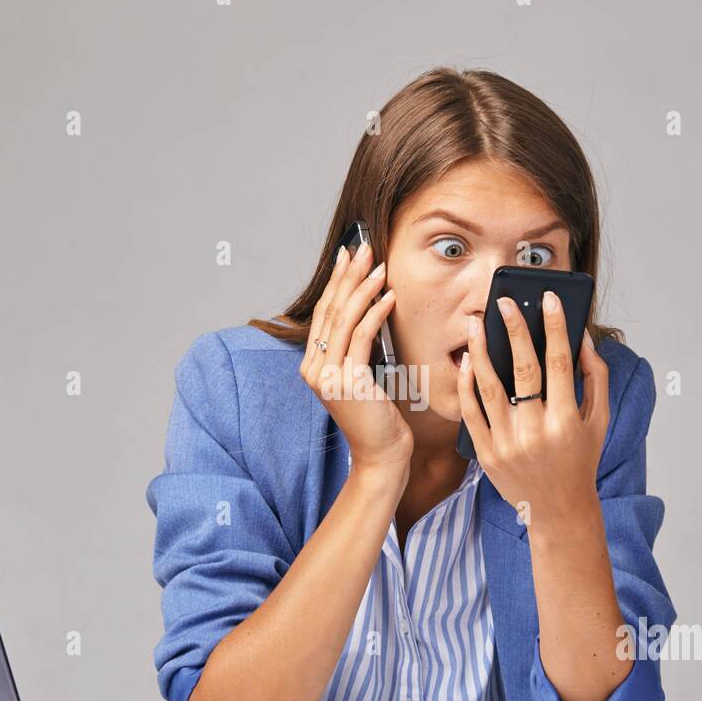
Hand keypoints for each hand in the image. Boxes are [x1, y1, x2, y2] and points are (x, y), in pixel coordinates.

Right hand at [300, 241, 413, 473]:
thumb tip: (367, 309)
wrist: (381, 454)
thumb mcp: (360, 375)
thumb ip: (355, 348)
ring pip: (344, 319)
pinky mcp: (347, 381)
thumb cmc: (377, 416)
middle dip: (348, 275)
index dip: (336, 281)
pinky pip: (362, 337)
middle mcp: (313, 368)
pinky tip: (390, 296)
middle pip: (331, 310)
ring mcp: (327, 375)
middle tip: (363, 247)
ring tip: (379, 265)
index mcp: (311, 365)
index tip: (348, 256)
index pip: (324, 313)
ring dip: (363, 288)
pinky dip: (376, 312)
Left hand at [456, 291, 609, 524]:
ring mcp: (507, 444)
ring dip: (481, 352)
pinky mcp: (486, 454)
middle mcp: (535, 432)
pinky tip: (467, 363)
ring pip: (489, 388)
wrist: (558, 510)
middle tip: (503, 302)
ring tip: (476, 324)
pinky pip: (471, 413)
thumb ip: (596, 378)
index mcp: (566, 421)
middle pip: (522, 370)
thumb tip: (582, 338)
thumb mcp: (599, 421)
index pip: (559, 363)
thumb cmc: (580, 461)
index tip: (548, 299)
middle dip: (513, 331)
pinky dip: (467, 386)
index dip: (554, 327)